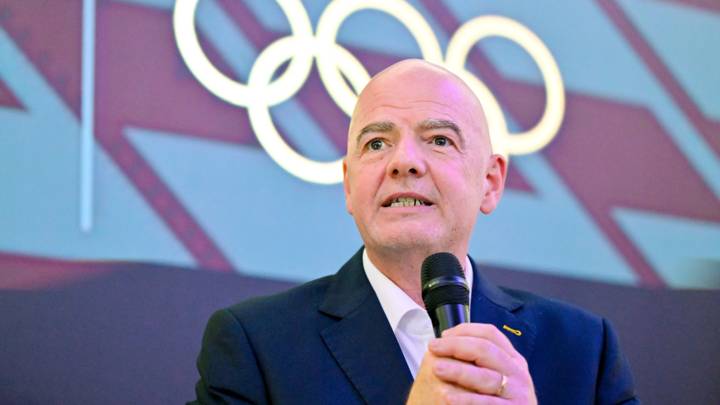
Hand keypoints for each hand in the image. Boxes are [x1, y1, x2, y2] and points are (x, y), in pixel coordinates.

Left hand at [406, 323, 535, 403]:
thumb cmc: (493, 398)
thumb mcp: (493, 373)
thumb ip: (475, 357)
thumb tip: (446, 340)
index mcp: (512, 358)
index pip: (490, 334)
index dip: (465, 331)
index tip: (443, 335)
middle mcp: (517, 372)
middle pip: (486, 349)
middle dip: (456, 346)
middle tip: (434, 348)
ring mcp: (517, 393)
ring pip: (485, 377)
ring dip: (458, 371)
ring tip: (436, 369)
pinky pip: (487, 403)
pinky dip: (467, 399)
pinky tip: (448, 397)